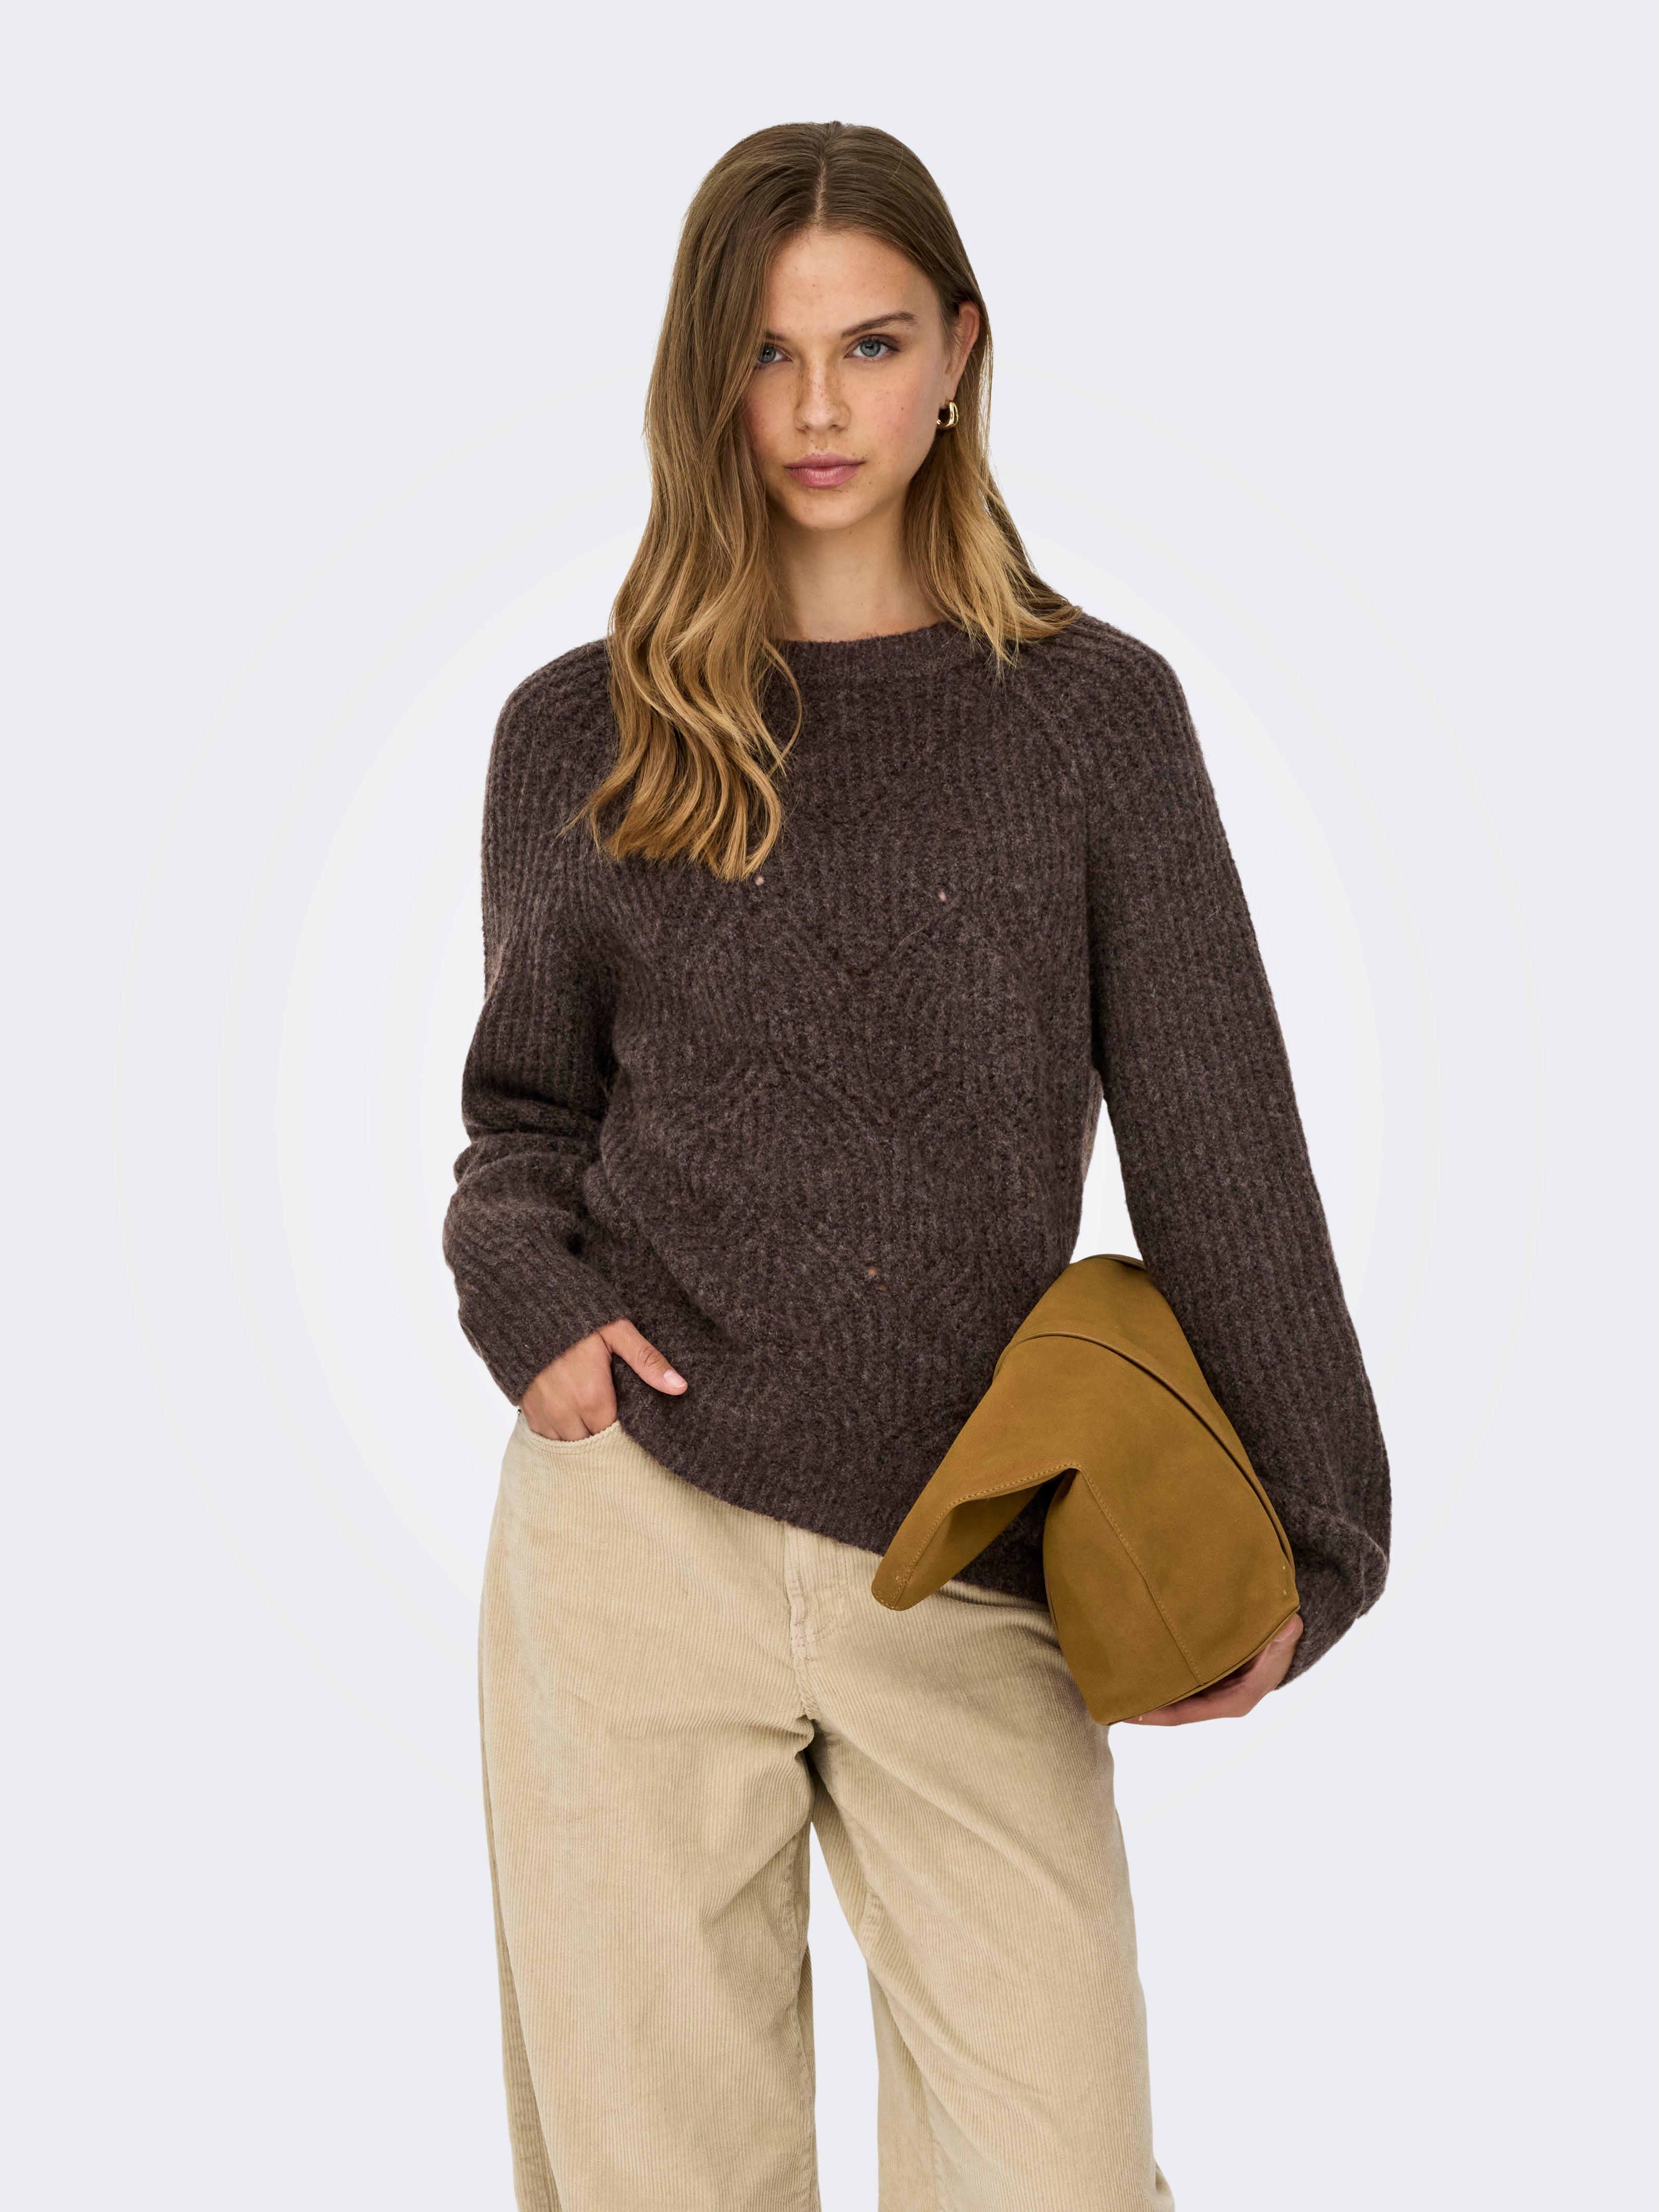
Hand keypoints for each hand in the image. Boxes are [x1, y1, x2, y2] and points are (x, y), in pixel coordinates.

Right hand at [520, 1318, 686, 1440]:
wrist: (526, 1308)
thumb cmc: (576, 1319)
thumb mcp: (617, 1332)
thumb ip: (647, 1361)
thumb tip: (680, 1387)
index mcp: (593, 1400)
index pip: (615, 1436)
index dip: (623, 1430)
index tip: (627, 1418)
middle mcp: (566, 1414)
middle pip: (592, 1445)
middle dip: (603, 1436)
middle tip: (610, 1415)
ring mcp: (544, 1415)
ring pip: (568, 1445)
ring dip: (580, 1436)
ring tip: (590, 1417)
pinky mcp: (527, 1411)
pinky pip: (546, 1438)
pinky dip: (558, 1432)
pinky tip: (568, 1416)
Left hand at [1122, 1614, 1303, 1725]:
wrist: (1281, 1635)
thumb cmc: (1281, 1640)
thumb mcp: (1284, 1637)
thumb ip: (1282, 1634)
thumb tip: (1287, 1625)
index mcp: (1233, 1701)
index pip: (1185, 1714)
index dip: (1156, 1714)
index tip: (1127, 1711)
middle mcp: (1216, 1701)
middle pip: (1173, 1708)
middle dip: (1143, 1703)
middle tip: (1108, 1695)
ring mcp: (1207, 1690)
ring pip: (1171, 1694)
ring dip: (1146, 1688)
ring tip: (1111, 1680)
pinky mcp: (1202, 1677)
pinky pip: (1174, 1679)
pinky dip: (1155, 1673)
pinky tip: (1131, 1663)